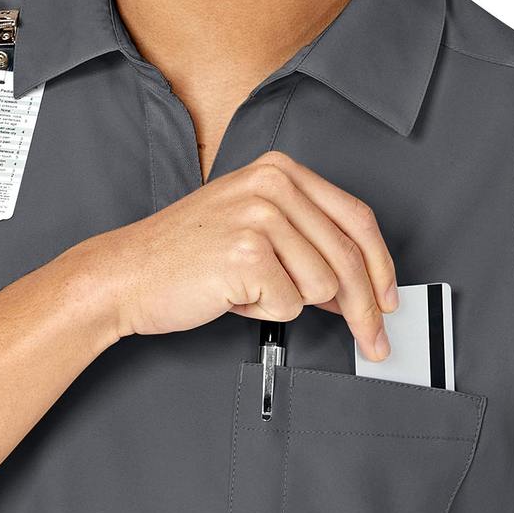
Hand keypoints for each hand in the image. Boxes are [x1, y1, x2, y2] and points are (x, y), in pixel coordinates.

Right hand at [79, 151, 397, 360]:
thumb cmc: (182, 255)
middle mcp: (273, 184)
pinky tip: (232, 295)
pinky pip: (288, 305)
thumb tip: (358, 290)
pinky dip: (262, 312)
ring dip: (287, 302)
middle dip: (365, 310)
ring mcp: (259, 216)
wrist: (125, 274)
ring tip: (246, 289)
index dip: (381, 267)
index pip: (356, 219)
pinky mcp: (247, 253)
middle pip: (348, 257)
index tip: (388, 300)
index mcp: (279, 170)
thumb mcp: (251, 227)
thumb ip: (306, 243)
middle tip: (373, 342)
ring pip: (322, 286)